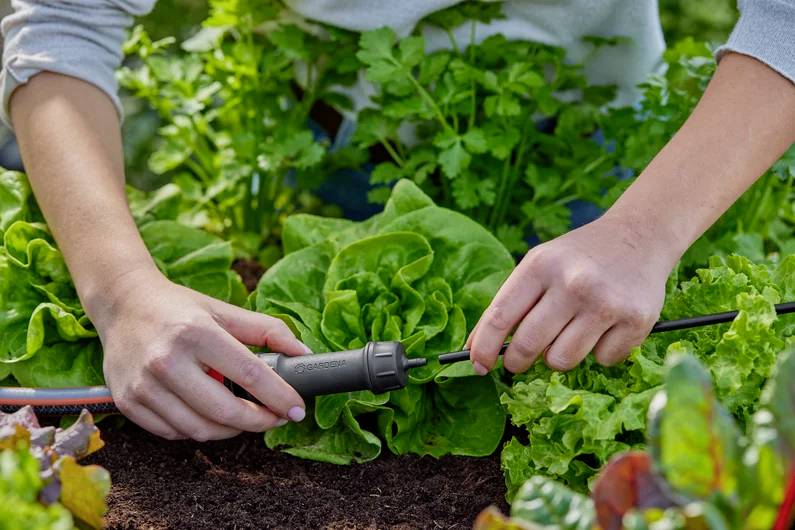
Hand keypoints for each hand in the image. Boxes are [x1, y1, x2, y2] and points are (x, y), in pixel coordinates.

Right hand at [93, 269, 309, 440]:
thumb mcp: (225, 311)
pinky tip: (209, 416)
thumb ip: (268, 331)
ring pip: (200, 430)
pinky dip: (199, 431)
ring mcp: (143, 384)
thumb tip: (303, 354)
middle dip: (259, 421)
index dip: (279, 397)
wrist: (122, 304)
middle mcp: (166, 360)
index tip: (297, 409)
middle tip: (275, 418)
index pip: (250, 374)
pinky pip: (173, 433)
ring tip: (245, 417)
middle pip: (225, 411)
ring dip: (231, 431)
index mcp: (197, 332)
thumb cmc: (179, 308)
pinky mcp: (128, 402)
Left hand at [468, 214, 677, 372]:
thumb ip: (510, 302)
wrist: (640, 236)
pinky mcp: (636, 320)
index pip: (500, 316)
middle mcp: (572, 283)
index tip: (477, 365)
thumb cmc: (579, 257)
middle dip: (516, 361)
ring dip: (558, 357)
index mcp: (540, 265)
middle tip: (517, 362)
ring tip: (567, 336)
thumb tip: (476, 347)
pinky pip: (602, 360)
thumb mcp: (540, 264)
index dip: (483, 347)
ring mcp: (605, 303)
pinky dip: (599, 353)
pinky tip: (604, 329)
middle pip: (529, 345)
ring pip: (562, 360)